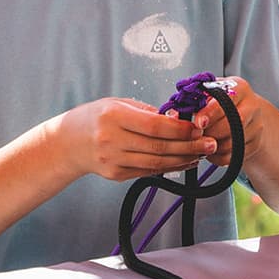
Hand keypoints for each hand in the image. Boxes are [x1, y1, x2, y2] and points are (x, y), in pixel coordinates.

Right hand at [59, 99, 216, 183]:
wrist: (68, 142)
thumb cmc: (97, 116)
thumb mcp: (118, 104)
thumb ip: (147, 111)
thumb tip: (179, 118)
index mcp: (113, 116)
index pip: (154, 126)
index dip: (180, 129)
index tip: (199, 127)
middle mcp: (111, 140)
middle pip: (159, 147)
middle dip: (189, 146)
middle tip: (211, 143)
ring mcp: (113, 161)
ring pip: (156, 163)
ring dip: (183, 160)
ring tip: (202, 153)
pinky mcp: (116, 175)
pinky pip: (148, 171)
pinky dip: (169, 167)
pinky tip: (184, 162)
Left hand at [191, 77, 262, 167]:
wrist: (244, 113)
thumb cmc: (220, 102)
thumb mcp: (208, 94)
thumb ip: (193, 101)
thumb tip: (174, 114)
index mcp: (238, 87)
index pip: (226, 100)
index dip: (210, 113)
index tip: (198, 123)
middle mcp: (251, 105)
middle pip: (233, 124)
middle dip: (211, 132)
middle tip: (197, 135)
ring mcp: (256, 125)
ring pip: (233, 142)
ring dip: (213, 146)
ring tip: (202, 143)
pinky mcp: (256, 143)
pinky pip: (234, 156)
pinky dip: (219, 157)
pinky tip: (211, 151)